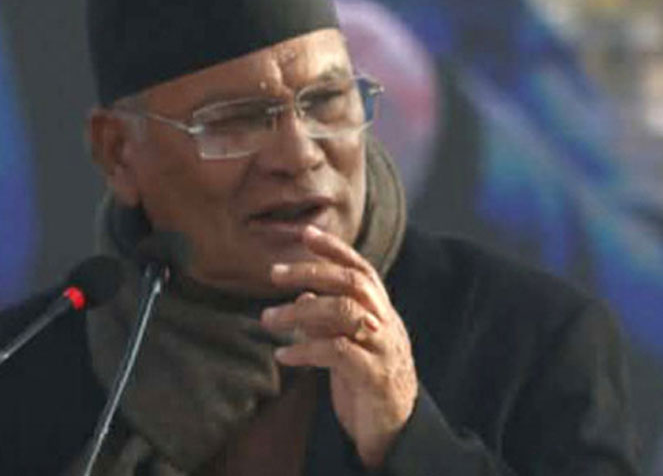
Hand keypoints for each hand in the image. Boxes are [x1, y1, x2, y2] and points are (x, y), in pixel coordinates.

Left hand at [260, 226, 417, 469]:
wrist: (395, 429)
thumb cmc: (367, 383)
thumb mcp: (347, 346)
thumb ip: (329, 322)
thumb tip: (302, 297)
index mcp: (380, 312)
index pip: (361, 270)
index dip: (335, 249)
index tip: (306, 233)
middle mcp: (386, 323)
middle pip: (353, 283)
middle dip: (312, 271)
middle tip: (273, 273)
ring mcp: (383, 348)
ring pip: (345, 313)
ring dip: (299, 313)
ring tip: (267, 319)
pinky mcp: (374, 376)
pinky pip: (337, 352)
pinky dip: (305, 350)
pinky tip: (283, 356)